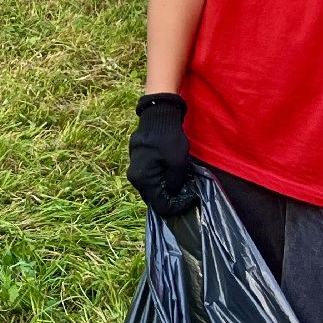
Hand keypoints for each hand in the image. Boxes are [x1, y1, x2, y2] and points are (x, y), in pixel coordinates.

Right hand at [126, 93, 196, 215]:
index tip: (189, 199)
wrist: (157, 115)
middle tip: (185, 192)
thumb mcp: (178, 163)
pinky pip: (148, 178)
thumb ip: (175, 183)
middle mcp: (134, 177)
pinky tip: (169, 172)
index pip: (160, 206)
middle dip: (169, 199)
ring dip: (163, 189)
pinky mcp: (137, 161)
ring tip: (179, 182)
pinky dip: (158, 179)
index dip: (176, 206)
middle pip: (153, 198)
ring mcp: (134, 169)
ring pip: (150, 188)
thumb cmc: (168, 139)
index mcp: (143, 180)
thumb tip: (173, 193)